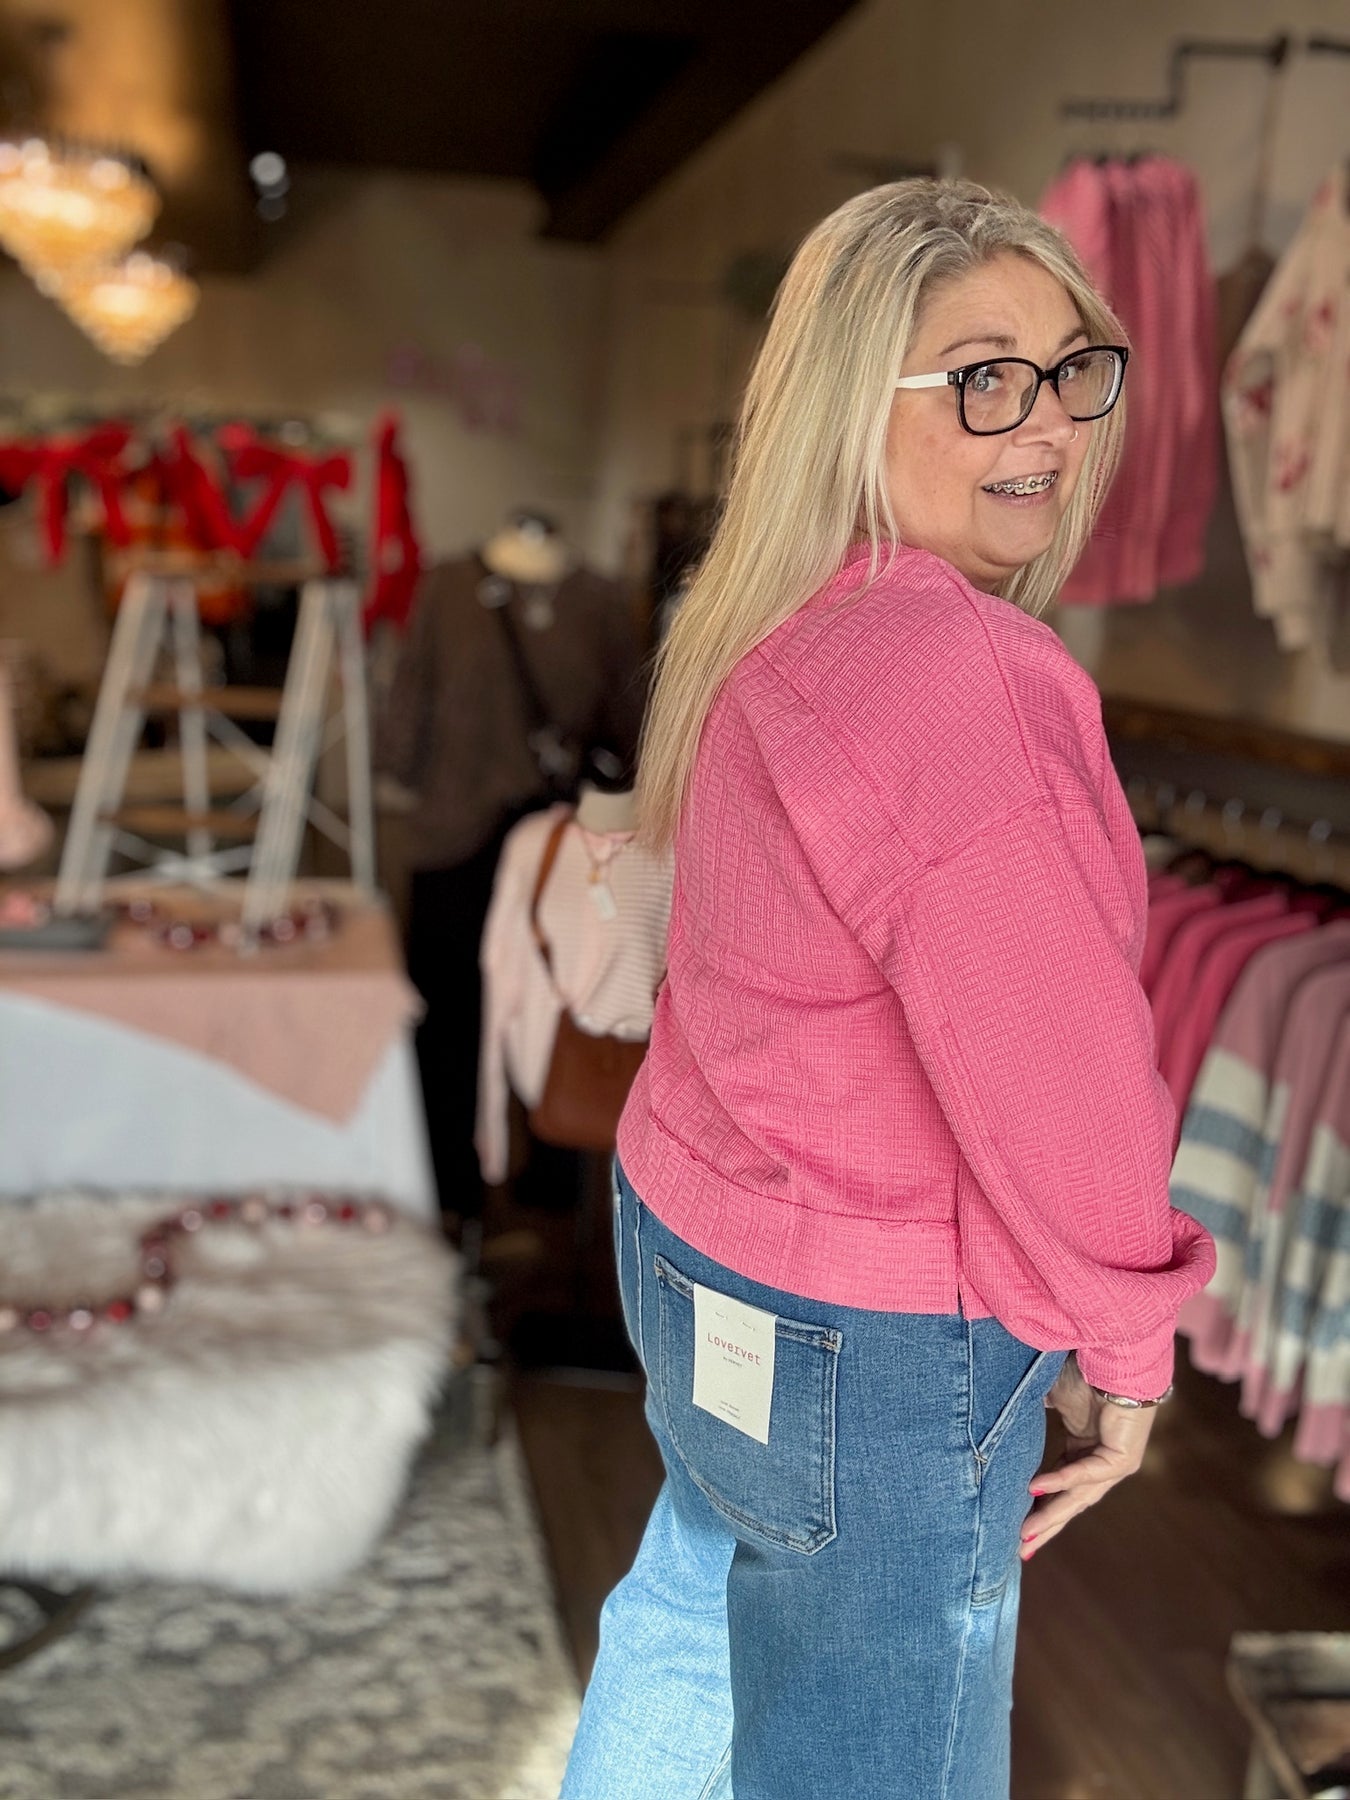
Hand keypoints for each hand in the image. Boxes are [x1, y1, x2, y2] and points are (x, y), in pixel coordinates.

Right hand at [1019, 1354, 1156, 1559]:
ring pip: (1078, 1497)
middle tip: (1021, 1549)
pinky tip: (1036, 1489)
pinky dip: (1060, 1481)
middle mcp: (1100, 1463)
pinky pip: (1086, 1474)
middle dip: (1045, 1527)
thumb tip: (1000, 1419)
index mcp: (1084, 1451)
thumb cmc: (1083, 1372)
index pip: (1059, 1489)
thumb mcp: (1050, 1398)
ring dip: (1051, 1516)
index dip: (1038, 1508)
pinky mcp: (1122, 1459)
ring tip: (1026, 1533)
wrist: (1113, 1357)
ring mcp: (1113, 1464)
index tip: (1017, 1528)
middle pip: (1068, 1502)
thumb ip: (1031, 1416)